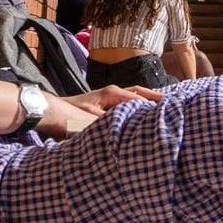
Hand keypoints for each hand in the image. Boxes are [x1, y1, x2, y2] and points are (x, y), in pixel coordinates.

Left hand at [40, 85, 161, 136]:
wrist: (48, 111)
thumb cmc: (67, 114)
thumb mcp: (89, 121)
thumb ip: (109, 124)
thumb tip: (127, 128)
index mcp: (112, 94)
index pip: (139, 99)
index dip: (154, 106)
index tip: (168, 113)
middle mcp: (113, 93)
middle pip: (140, 93)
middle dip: (156, 98)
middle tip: (174, 104)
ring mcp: (108, 98)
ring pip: (134, 96)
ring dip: (147, 100)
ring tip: (163, 107)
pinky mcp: (104, 105)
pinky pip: (126, 103)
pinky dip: (137, 106)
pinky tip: (142, 114)